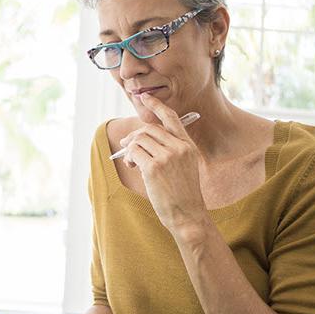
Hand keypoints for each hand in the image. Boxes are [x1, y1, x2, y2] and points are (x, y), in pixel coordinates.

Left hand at [120, 93, 205, 229]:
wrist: (188, 215)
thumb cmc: (183, 194)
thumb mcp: (184, 167)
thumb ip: (169, 150)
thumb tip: (140, 139)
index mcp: (188, 146)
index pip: (172, 118)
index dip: (157, 105)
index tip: (145, 97)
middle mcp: (179, 148)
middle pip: (149, 129)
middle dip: (134, 136)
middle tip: (126, 146)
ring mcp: (167, 157)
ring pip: (139, 140)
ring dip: (130, 149)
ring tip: (132, 162)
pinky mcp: (154, 168)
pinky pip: (134, 153)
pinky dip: (129, 158)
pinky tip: (133, 166)